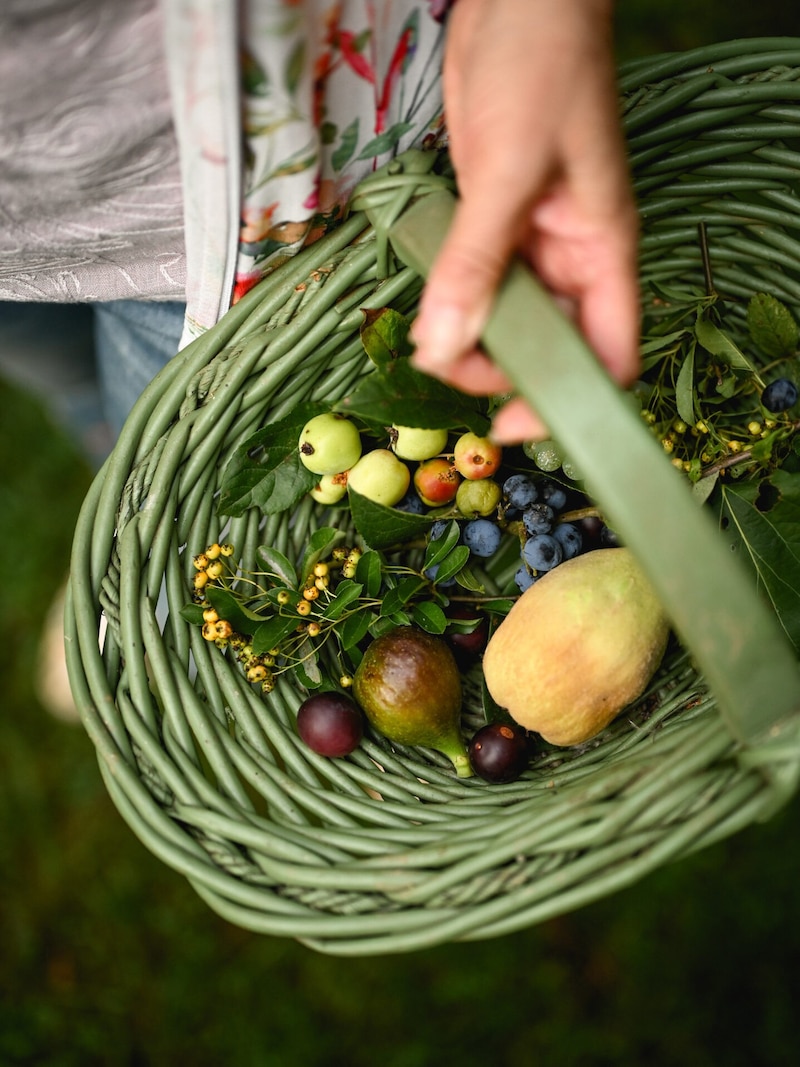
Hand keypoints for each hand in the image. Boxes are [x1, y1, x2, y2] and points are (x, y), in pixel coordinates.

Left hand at [411, 0, 639, 442]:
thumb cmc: (542, 65)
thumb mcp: (508, 169)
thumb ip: (476, 260)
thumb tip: (444, 344)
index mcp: (603, 253)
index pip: (607, 357)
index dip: (569, 402)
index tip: (512, 422)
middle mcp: (570, 260)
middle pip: (549, 349)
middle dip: (502, 370)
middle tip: (447, 364)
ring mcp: (529, 243)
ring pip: (506, 320)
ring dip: (469, 339)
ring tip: (429, 338)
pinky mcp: (492, 223)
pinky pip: (475, 282)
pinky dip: (451, 302)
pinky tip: (425, 307)